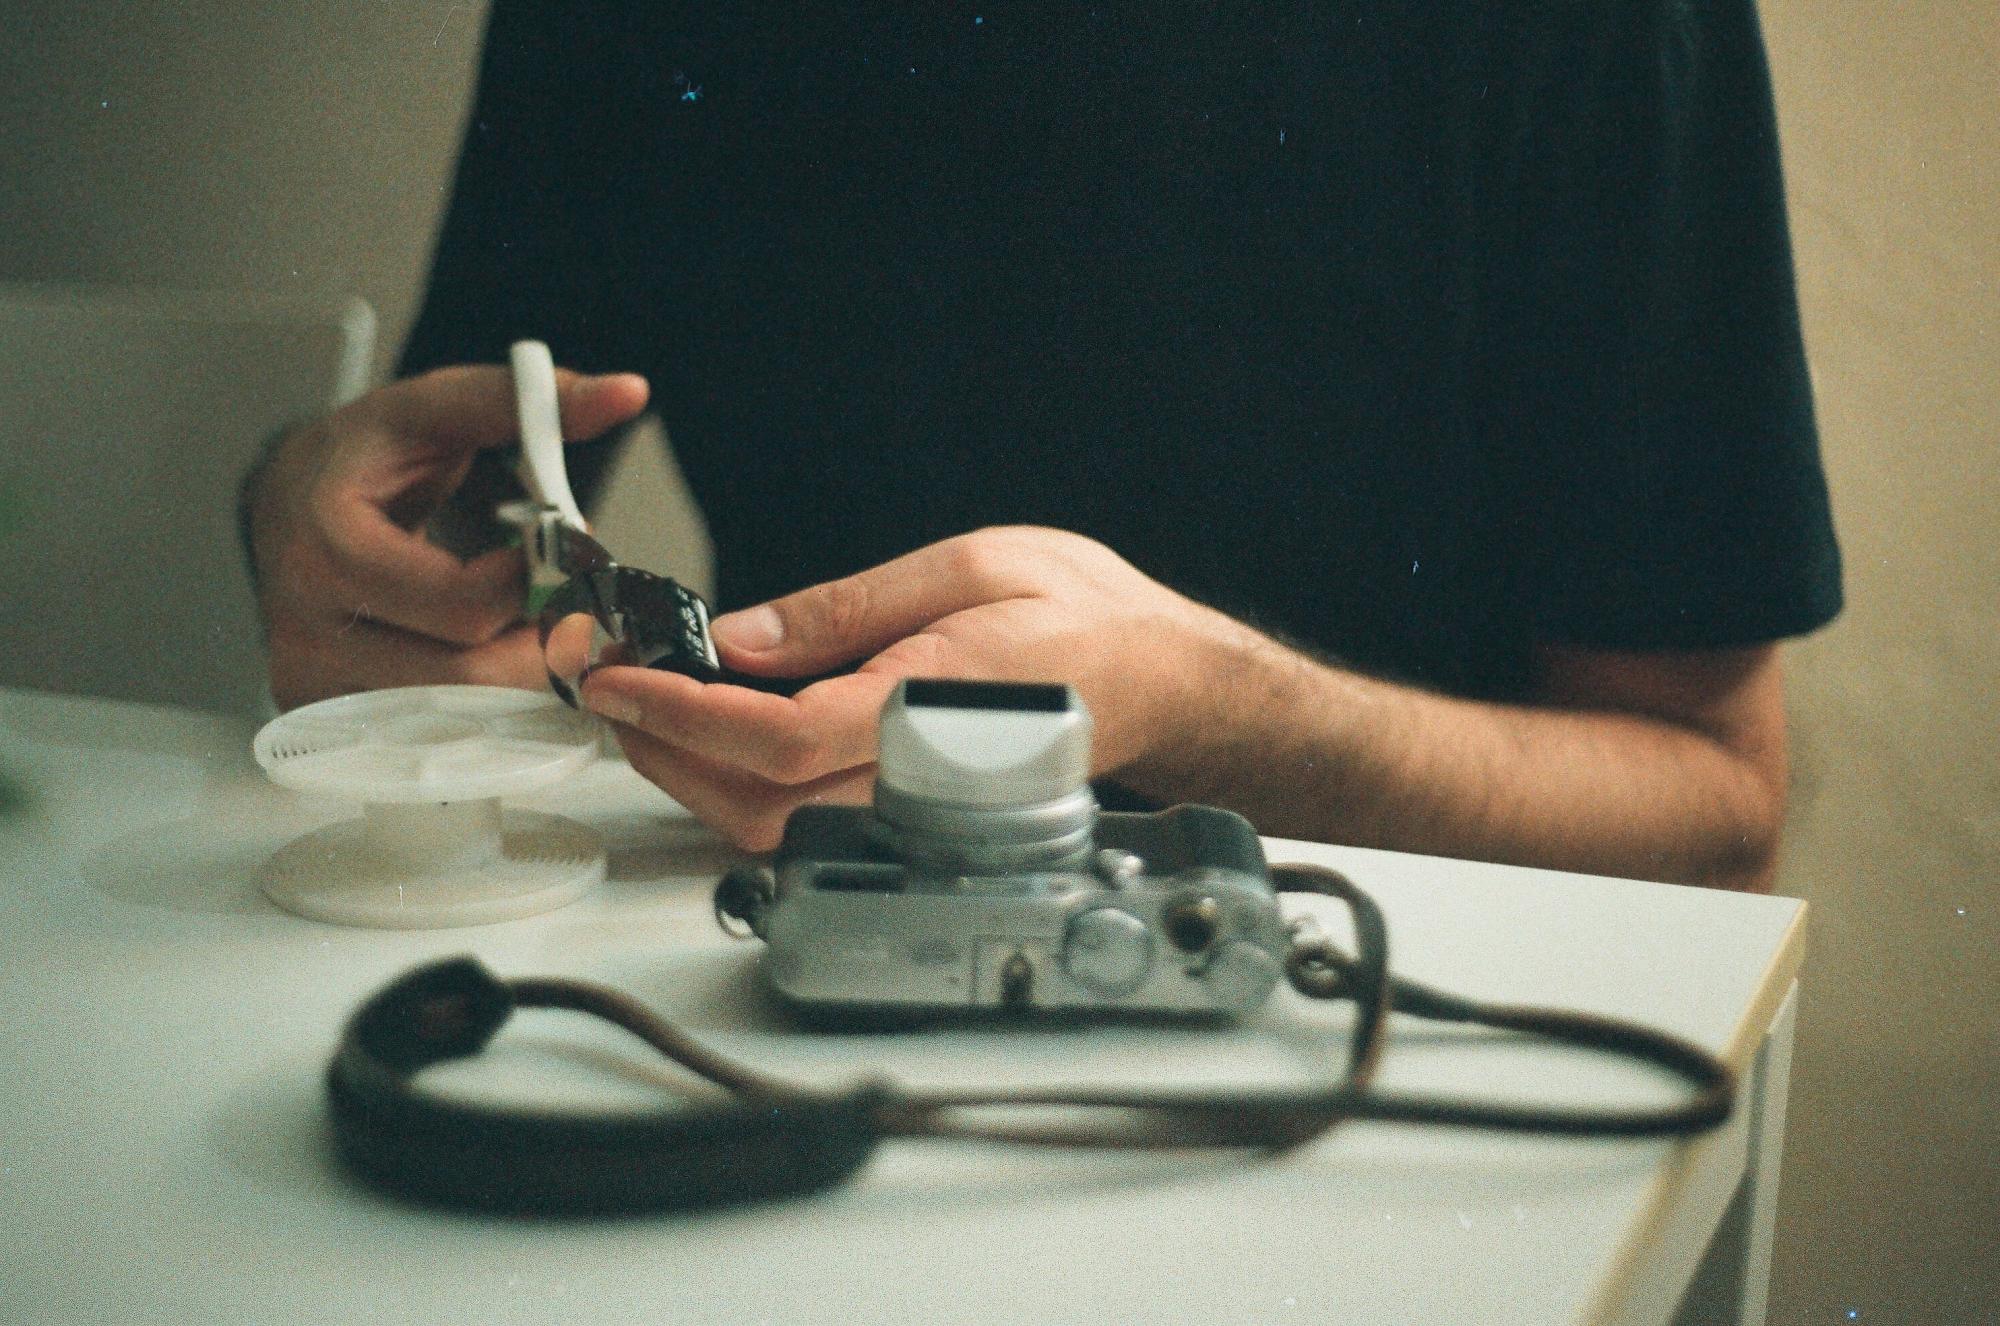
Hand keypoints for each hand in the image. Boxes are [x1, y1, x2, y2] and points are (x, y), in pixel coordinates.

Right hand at [245, 364, 648, 708]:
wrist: (289, 497)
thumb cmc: (368, 455)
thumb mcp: (441, 410)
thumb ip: (531, 403)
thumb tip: (626, 393)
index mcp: (328, 545)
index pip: (463, 607)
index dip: (527, 588)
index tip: (540, 556)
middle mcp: (304, 625)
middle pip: (464, 682)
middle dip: (535, 650)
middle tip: (560, 612)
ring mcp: (307, 679)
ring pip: (449, 722)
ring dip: (511, 685)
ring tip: (525, 633)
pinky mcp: (320, 716)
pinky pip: (421, 738)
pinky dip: (475, 711)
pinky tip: (487, 665)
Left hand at [576, 526, 1250, 849]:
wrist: (1164, 683)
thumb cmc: (1088, 616)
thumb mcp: (969, 568)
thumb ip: (847, 610)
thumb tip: (739, 638)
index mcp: (938, 705)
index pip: (781, 737)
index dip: (684, 714)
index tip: (619, 676)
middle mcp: (922, 774)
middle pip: (753, 802)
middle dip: (660, 748)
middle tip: (607, 679)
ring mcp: (914, 806)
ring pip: (768, 827)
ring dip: (688, 771)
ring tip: (644, 699)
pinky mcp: (908, 812)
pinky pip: (801, 820)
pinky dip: (734, 781)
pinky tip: (710, 728)